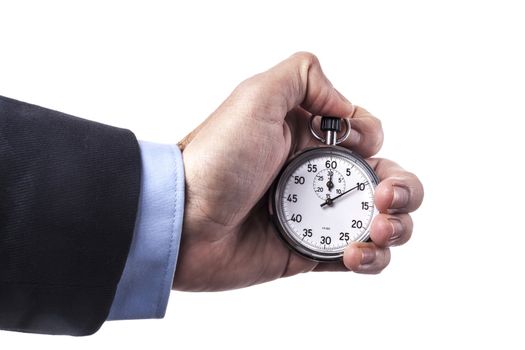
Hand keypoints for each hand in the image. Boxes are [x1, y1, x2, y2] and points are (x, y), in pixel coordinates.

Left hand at [173, 52, 423, 290]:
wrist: (182, 223)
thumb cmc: (214, 161)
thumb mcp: (256, 97)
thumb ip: (304, 78)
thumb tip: (346, 108)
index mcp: (308, 138)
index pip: (367, 137)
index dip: (373, 142)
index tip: (356, 148)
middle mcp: (315, 176)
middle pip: (385, 180)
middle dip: (403, 188)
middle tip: (384, 198)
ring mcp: (314, 216)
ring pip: (380, 220)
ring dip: (397, 225)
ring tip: (377, 229)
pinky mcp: (309, 253)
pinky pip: (358, 257)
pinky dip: (372, 258)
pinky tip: (355, 254)